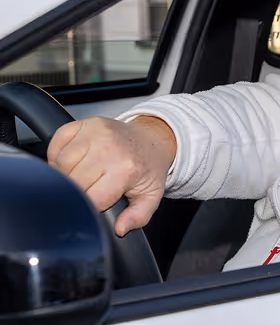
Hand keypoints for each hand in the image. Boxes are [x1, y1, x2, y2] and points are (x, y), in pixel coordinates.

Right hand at [48, 116, 176, 236]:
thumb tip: (120, 228)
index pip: (90, 199)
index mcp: (125, 169)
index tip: (96, 205)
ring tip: (84, 175)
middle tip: (92, 189)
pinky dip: (58, 156)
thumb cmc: (147, 167)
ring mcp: (94, 133)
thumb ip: (138, 216)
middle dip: (78, 192)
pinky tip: (75, 161)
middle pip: (72, 183)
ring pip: (60, 165)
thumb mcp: (151, 195)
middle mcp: (108, 149)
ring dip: (66, 174)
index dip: (89, 207)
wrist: (152, 139)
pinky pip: (56, 144)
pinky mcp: (83, 123)